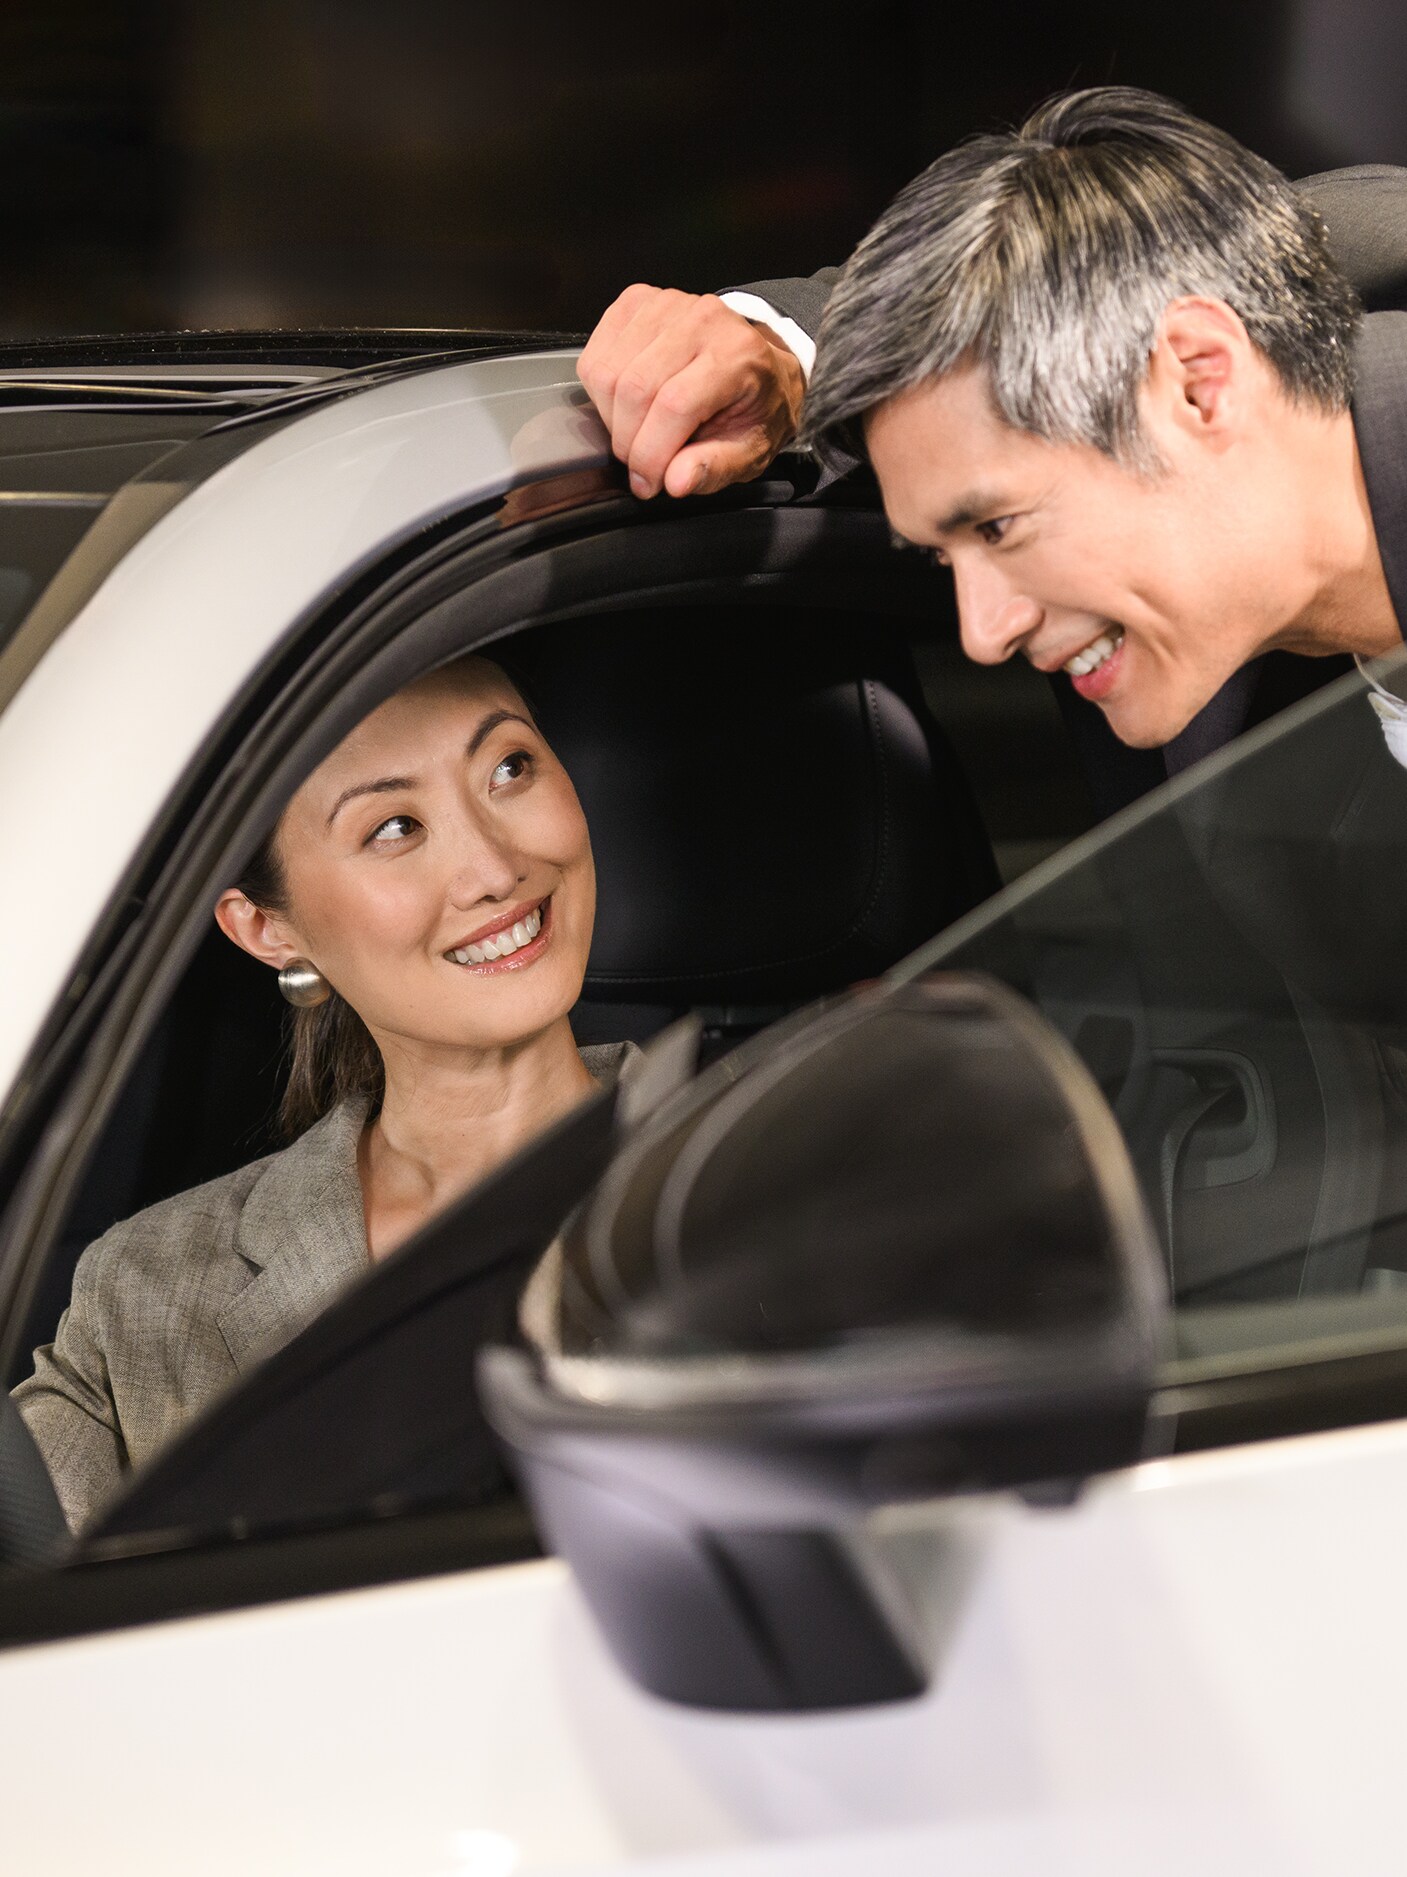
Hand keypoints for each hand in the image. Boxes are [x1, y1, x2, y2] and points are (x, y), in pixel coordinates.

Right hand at [578, 285, 805, 499]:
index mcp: (738, 355)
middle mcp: (703, 320)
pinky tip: (626, 403)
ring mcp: (667, 305)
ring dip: (612, 418)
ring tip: (637, 433)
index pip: (675, 405)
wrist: (759, 366)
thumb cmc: (755, 407)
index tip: (648, 483)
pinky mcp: (638, 302)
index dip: (651, 453)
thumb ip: (715, 469)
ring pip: (608, 372)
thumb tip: (676, 481)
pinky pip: (595, 355)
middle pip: (635, 388)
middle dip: (628, 441)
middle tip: (641, 464)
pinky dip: (600, 391)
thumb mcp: (750, 452)